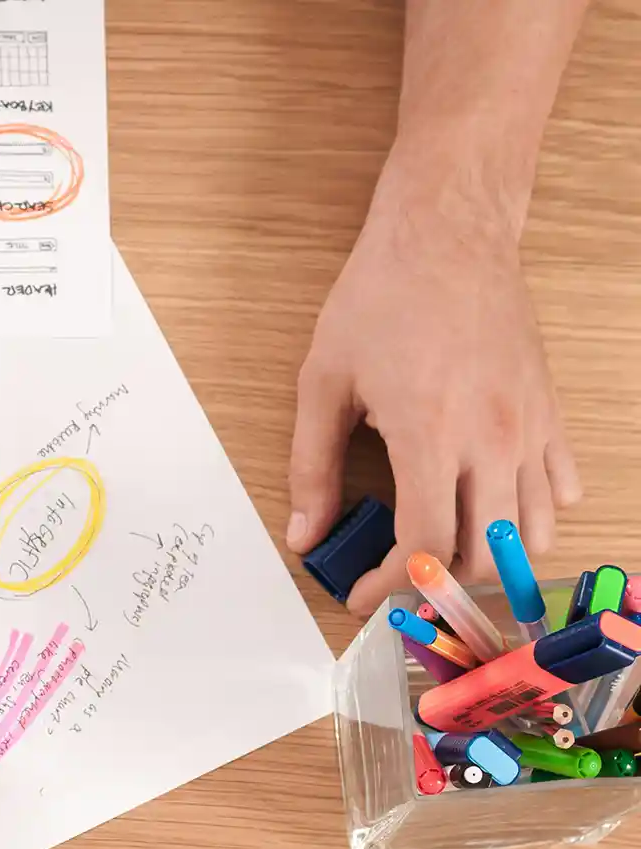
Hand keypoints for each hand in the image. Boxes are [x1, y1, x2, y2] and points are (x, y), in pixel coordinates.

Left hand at [286, 189, 580, 614]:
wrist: (448, 235)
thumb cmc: (381, 298)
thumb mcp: (323, 382)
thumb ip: (312, 467)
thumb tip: (305, 533)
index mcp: (431, 435)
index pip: (425, 547)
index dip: (391, 586)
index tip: (361, 594)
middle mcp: (492, 439)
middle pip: (483, 556)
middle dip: (436, 583)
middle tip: (396, 578)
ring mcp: (530, 427)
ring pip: (533, 533)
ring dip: (489, 559)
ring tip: (443, 552)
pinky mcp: (550, 411)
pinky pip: (561, 488)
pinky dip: (532, 516)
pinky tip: (490, 508)